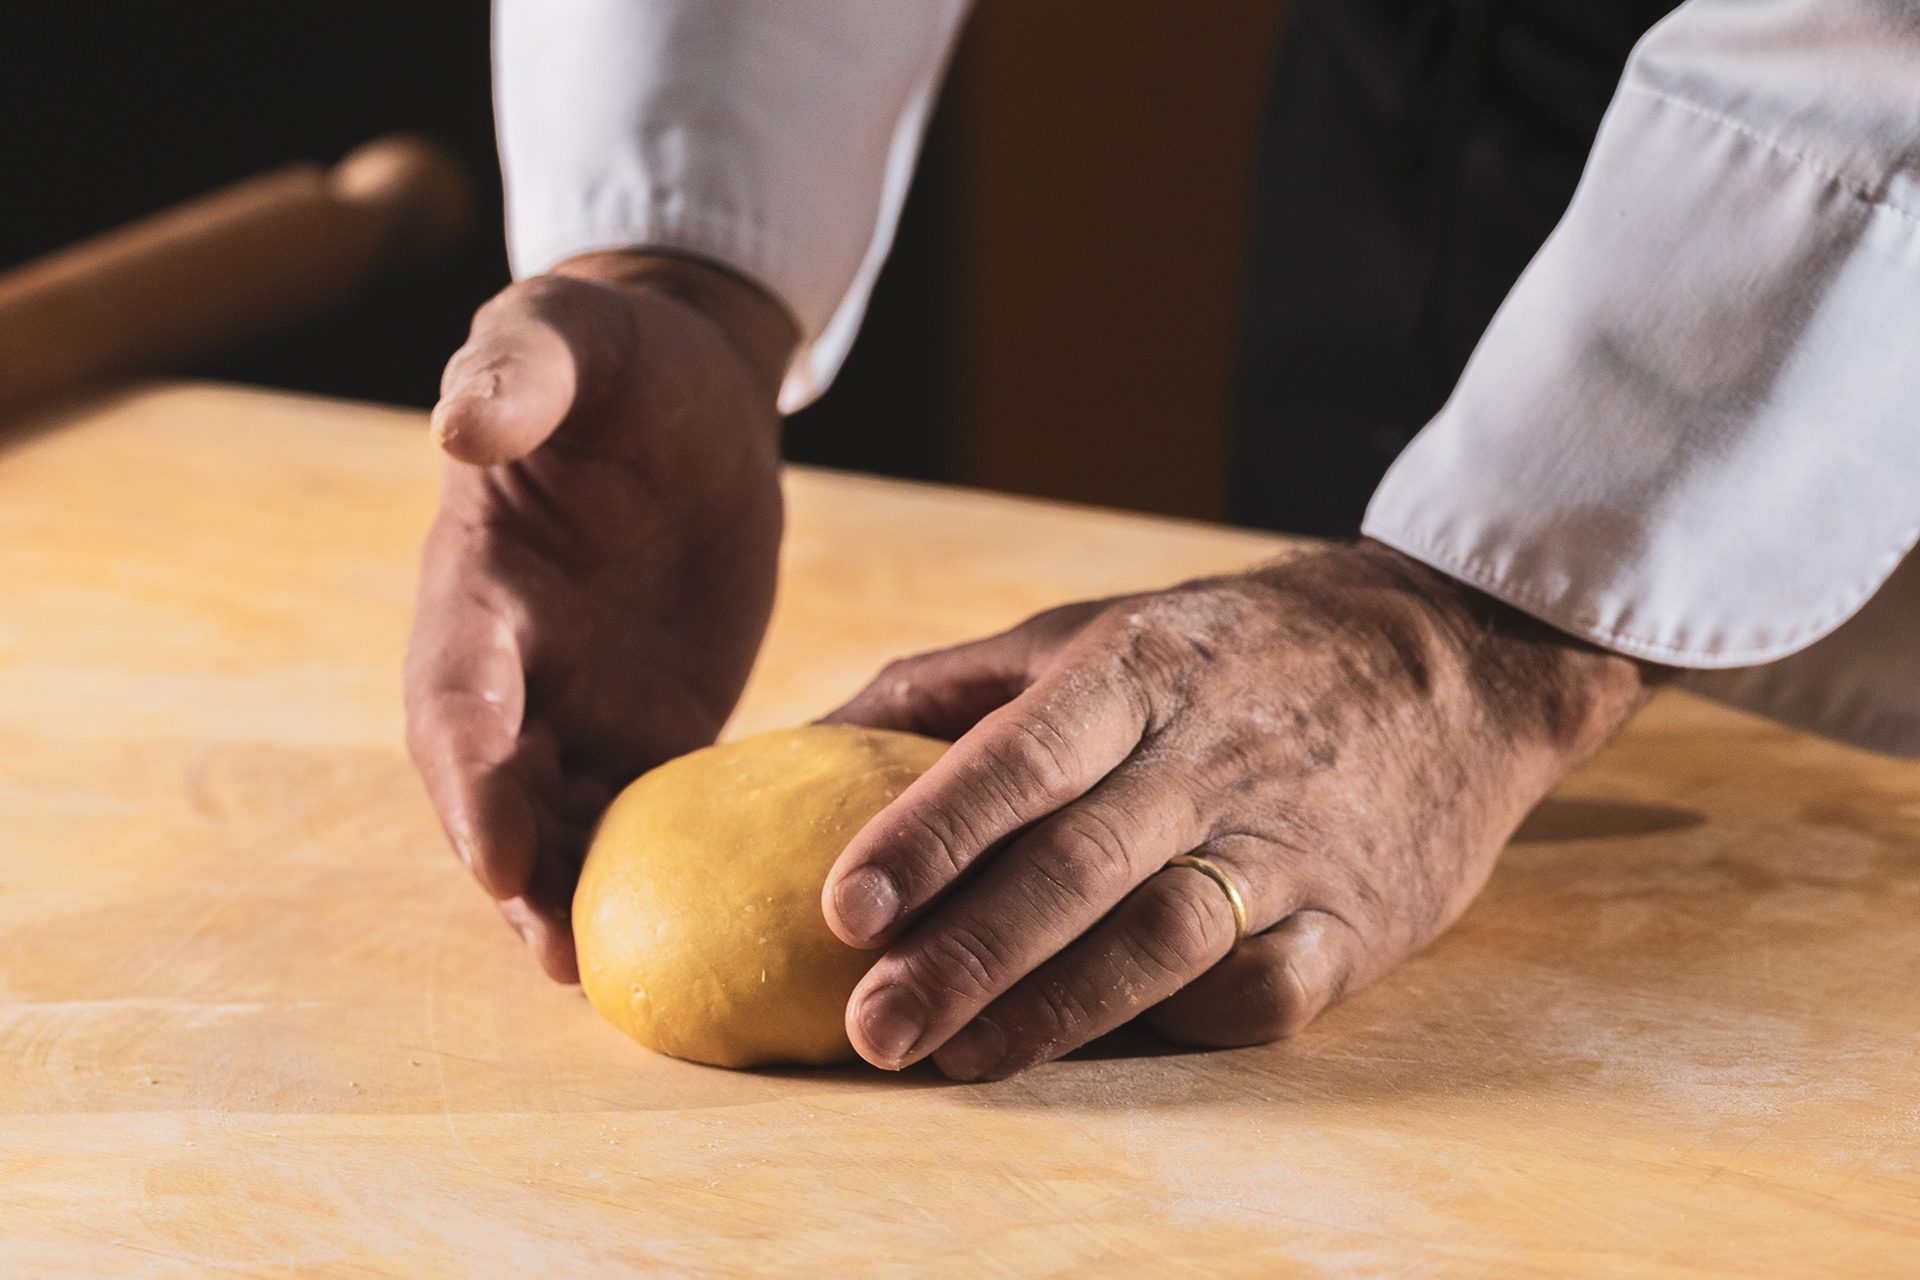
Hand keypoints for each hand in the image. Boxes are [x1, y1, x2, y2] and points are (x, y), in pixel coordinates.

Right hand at [405, 251, 796, 980]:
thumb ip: (519, 373)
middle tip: (559, 953)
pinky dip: (660, 866)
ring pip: (567, 818)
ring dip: (579, 893)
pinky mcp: (656, 717)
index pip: (458, 696)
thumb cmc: (613, 359)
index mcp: (479, 584)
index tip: (494, 854)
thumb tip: (461, 424)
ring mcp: (584, 698)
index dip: (471, 779)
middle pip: (500, 791)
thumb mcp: (565, 338)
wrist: (685, 398)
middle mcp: (517, 663)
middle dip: (518, 873)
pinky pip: (651, 806)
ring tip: (615, 975)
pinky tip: (701, 925)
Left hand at [820, 542, 1657, 1077]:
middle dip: (968, 954)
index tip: (844, 905)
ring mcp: (1290, 844)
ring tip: (957, 1060)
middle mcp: (1211, 757)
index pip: (1023, 755)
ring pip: (1162, 940)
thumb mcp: (1091, 627)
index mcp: (1138, 672)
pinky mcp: (1356, 923)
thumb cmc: (1225, 650)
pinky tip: (1104, 1045)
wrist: (1454, 658)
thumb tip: (792, 742)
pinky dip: (1180, 1024)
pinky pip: (1262, 991)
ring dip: (1055, 1010)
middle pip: (1078, 865)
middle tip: (872, 1026)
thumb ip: (944, 684)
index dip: (931, 832)